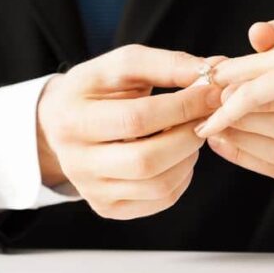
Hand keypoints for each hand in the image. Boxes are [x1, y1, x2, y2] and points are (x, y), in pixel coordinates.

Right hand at [37, 45, 221, 219]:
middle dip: (188, 136)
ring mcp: (91, 190)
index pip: (136, 118)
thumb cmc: (99, 89)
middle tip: (205, 117)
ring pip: (158, 185)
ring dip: (189, 157)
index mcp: (73, 119)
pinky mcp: (108, 208)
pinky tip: (178, 155)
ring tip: (190, 134)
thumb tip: (212, 73)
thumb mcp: (122, 65)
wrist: (61, 123)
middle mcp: (75, 161)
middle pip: (146, 160)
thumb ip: (166, 64)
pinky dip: (182, 177)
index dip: (182, 106)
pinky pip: (161, 200)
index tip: (212, 93)